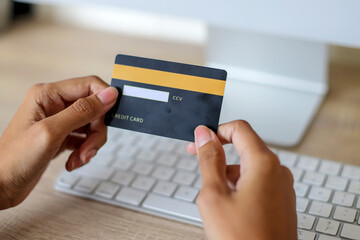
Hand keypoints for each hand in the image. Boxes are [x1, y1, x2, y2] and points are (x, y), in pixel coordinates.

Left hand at [0, 76, 117, 208]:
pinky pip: (84, 138)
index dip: (104, 99)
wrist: (1, 187)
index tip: (112, 116)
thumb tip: (109, 95)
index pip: (89, 85)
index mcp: (48, 94)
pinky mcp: (61, 136)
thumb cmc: (14, 159)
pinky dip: (84, 151)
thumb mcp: (52, 132)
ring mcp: (58, 121)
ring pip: (92, 125)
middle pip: (94, 108)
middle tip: (89, 149)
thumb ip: (82, 111)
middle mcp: (54, 105)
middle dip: (97, 130)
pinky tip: (73, 161)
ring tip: (79, 159)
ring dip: (91, 144)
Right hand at [186, 121, 296, 239]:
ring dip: (228, 174)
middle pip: (244, 147)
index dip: (216, 131)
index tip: (199, 141)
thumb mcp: (214, 195)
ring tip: (216, 199)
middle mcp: (278, 171)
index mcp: (263, 163)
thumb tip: (204, 135)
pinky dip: (240, 186)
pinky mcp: (282, 201)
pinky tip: (230, 207)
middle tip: (198, 165)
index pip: (239, 128)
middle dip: (219, 154)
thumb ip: (209, 159)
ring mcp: (282, 187)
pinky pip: (258, 182)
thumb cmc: (243, 239)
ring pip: (249, 167)